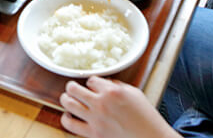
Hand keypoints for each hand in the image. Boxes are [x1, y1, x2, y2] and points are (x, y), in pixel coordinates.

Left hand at [59, 77, 178, 137]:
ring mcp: (96, 119)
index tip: (92, 86)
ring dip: (66, 99)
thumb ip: (116, 85)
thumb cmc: (146, 117)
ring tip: (67, 99)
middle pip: (73, 88)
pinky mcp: (93, 134)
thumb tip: (103, 84)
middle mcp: (101, 103)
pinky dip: (66, 119)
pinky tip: (69, 116)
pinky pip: (71, 125)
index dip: (91, 83)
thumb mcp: (134, 93)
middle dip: (71, 86)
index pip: (91, 80)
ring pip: (68, 103)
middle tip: (72, 88)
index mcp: (112, 91)